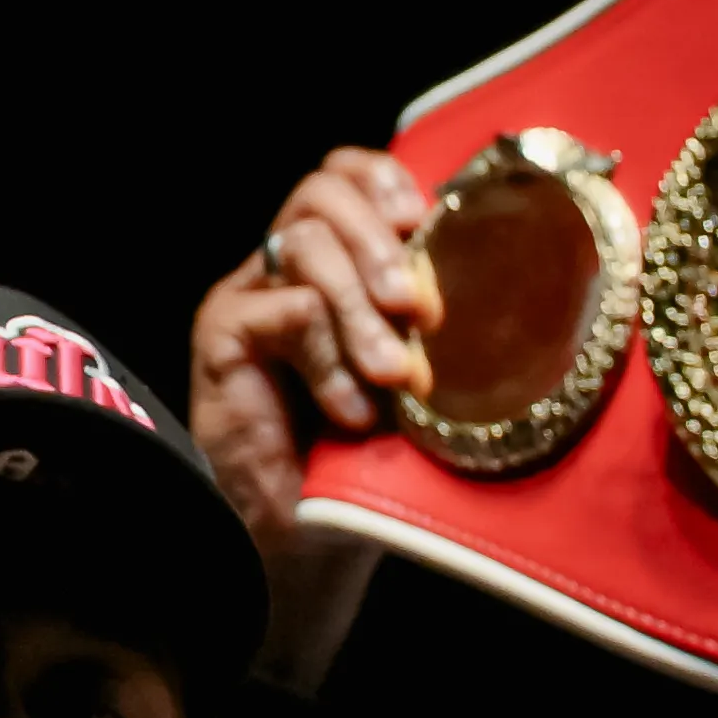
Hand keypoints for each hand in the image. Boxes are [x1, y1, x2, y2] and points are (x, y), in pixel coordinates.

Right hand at [188, 147, 433, 686]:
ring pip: (304, 243)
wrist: (301, 542)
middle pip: (320, 192)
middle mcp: (281, 269)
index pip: (343, 175)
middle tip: (422, 311)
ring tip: (395, 377)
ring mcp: (248, 298)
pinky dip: (331, 360)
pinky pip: (287, 311)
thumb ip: (426, 322)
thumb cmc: (362, 463)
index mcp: (330, 263)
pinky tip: (352, 412)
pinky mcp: (221, 335)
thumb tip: (496, 273)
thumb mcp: (410, 380)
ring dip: (362, 308)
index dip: (382, 178)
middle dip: (380, 242)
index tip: (425, 219)